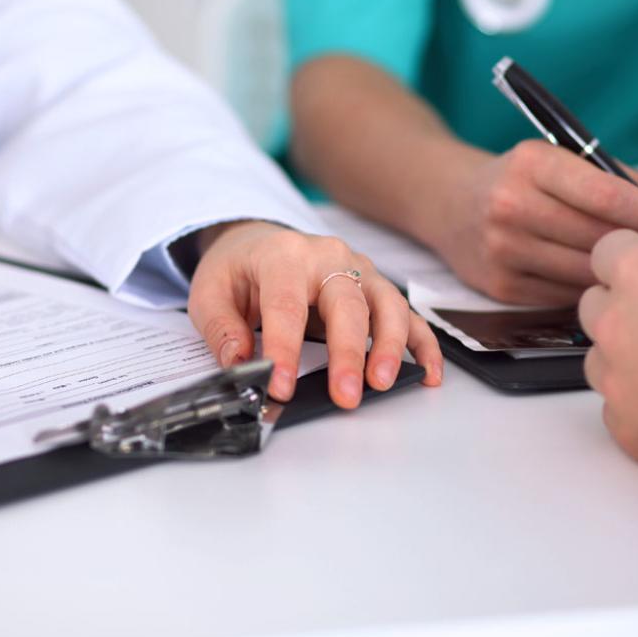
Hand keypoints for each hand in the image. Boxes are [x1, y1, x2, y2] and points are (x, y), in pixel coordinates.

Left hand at [187, 221, 442, 408]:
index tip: (281, 386)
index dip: (285, 348)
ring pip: (387, 305)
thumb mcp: (210, 292)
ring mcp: (358, 272)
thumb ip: (220, 328)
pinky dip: (422, 344)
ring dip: (390, 346)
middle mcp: (328, 258)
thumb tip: (240, 362)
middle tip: (346, 394)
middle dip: (348, 353)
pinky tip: (427, 373)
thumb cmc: (239, 269)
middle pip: (347, 303)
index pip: (287, 305)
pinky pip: (408, 316)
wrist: (258, 242)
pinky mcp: (375, 290)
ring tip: (383, 382)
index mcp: (284, 256)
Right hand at [433, 141, 637, 305]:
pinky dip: (588, 289)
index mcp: (531, 163)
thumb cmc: (523, 179)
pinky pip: (563, 295)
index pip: (603, 192)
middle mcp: (510, 205)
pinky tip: (602, 281)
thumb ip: (633, 183)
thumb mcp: (566, 163)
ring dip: (619, 272)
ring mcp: (501, 249)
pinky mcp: (499, 286)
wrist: (448, 203)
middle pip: (597, 236)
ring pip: (584, 271)